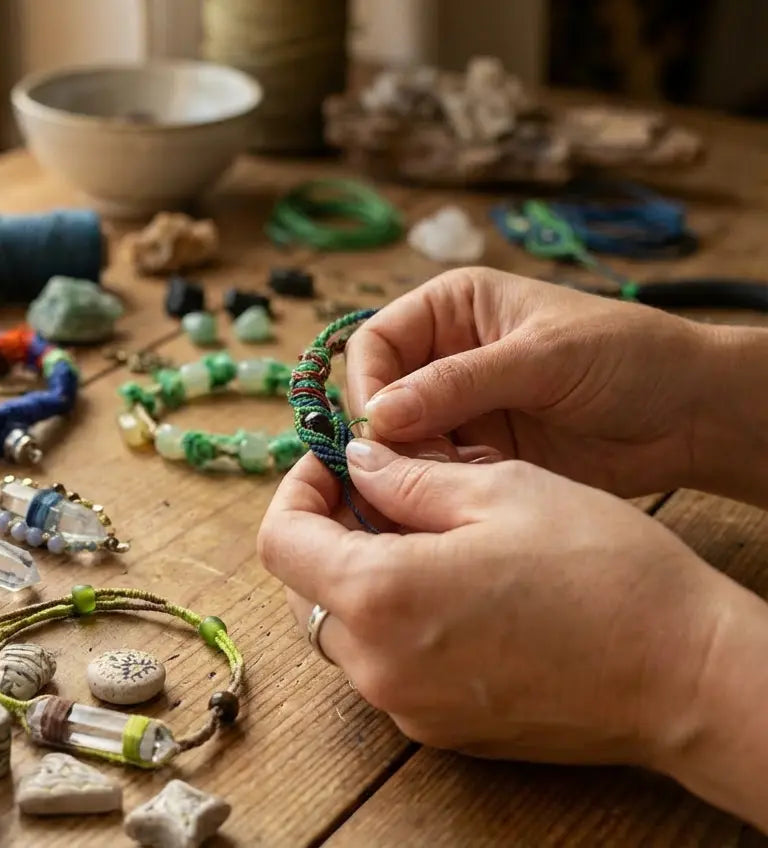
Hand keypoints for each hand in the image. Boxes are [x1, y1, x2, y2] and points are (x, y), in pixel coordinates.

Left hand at [258, 445, 737, 769]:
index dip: (296, 490)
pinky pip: (386, 665)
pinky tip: (452, 587)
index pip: (280, 540)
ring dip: (360, 577)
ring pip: (343, 629)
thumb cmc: (604, 572)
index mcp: (379, 597)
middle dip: (328, 531)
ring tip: (425, 534)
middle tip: (382, 490)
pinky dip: (394, 621)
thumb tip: (356, 462)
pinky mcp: (441, 730)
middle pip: (304, 588)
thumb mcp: (500, 491)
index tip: (333, 464)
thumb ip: (406, 477)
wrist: (688, 674)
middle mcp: (377, 666)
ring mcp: (407, 707)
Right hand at [345, 267, 711, 497]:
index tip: (379, 430)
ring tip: (446, 484)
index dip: (368, 386)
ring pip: (399, 442)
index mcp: (453, 308)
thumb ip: (458, 383)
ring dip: (411, 466)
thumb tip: (378, 415)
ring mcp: (460, 409)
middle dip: (388, 435)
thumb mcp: (541, 359)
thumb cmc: (630, 358)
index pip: (375, 343)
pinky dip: (437, 488)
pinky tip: (463, 497)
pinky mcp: (479, 454)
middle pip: (378, 397)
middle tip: (409, 469)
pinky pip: (432, 473)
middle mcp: (446, 356)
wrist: (695, 416)